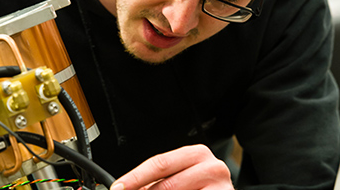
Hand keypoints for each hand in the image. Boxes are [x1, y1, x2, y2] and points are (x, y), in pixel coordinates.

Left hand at [110, 144, 233, 189]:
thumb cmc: (204, 189)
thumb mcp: (181, 179)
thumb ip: (158, 182)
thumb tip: (128, 187)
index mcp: (197, 154)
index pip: (159, 163)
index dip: (135, 177)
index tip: (118, 187)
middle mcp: (212, 166)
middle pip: (166, 184)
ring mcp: (222, 186)